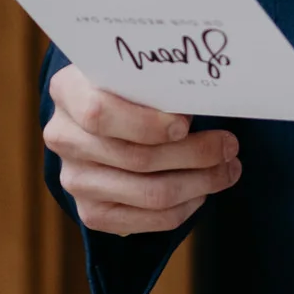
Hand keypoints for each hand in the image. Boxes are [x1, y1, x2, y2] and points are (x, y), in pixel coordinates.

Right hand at [45, 63, 240, 236]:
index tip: (185, 124)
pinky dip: (184, 208)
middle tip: (229, 146)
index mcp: (68, 91)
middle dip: (194, 154)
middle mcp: (63, 137)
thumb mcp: (136, 74)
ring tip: (228, 168)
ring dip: (199, 182)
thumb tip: (207, 102)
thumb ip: (158, 84)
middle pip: (136, 157)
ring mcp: (74, 179)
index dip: (146, 124)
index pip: (99, 113)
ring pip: (148, 192)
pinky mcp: (91, 212)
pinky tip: (203, 191)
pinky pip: (147, 220)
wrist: (106, 121)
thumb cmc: (131, 90)